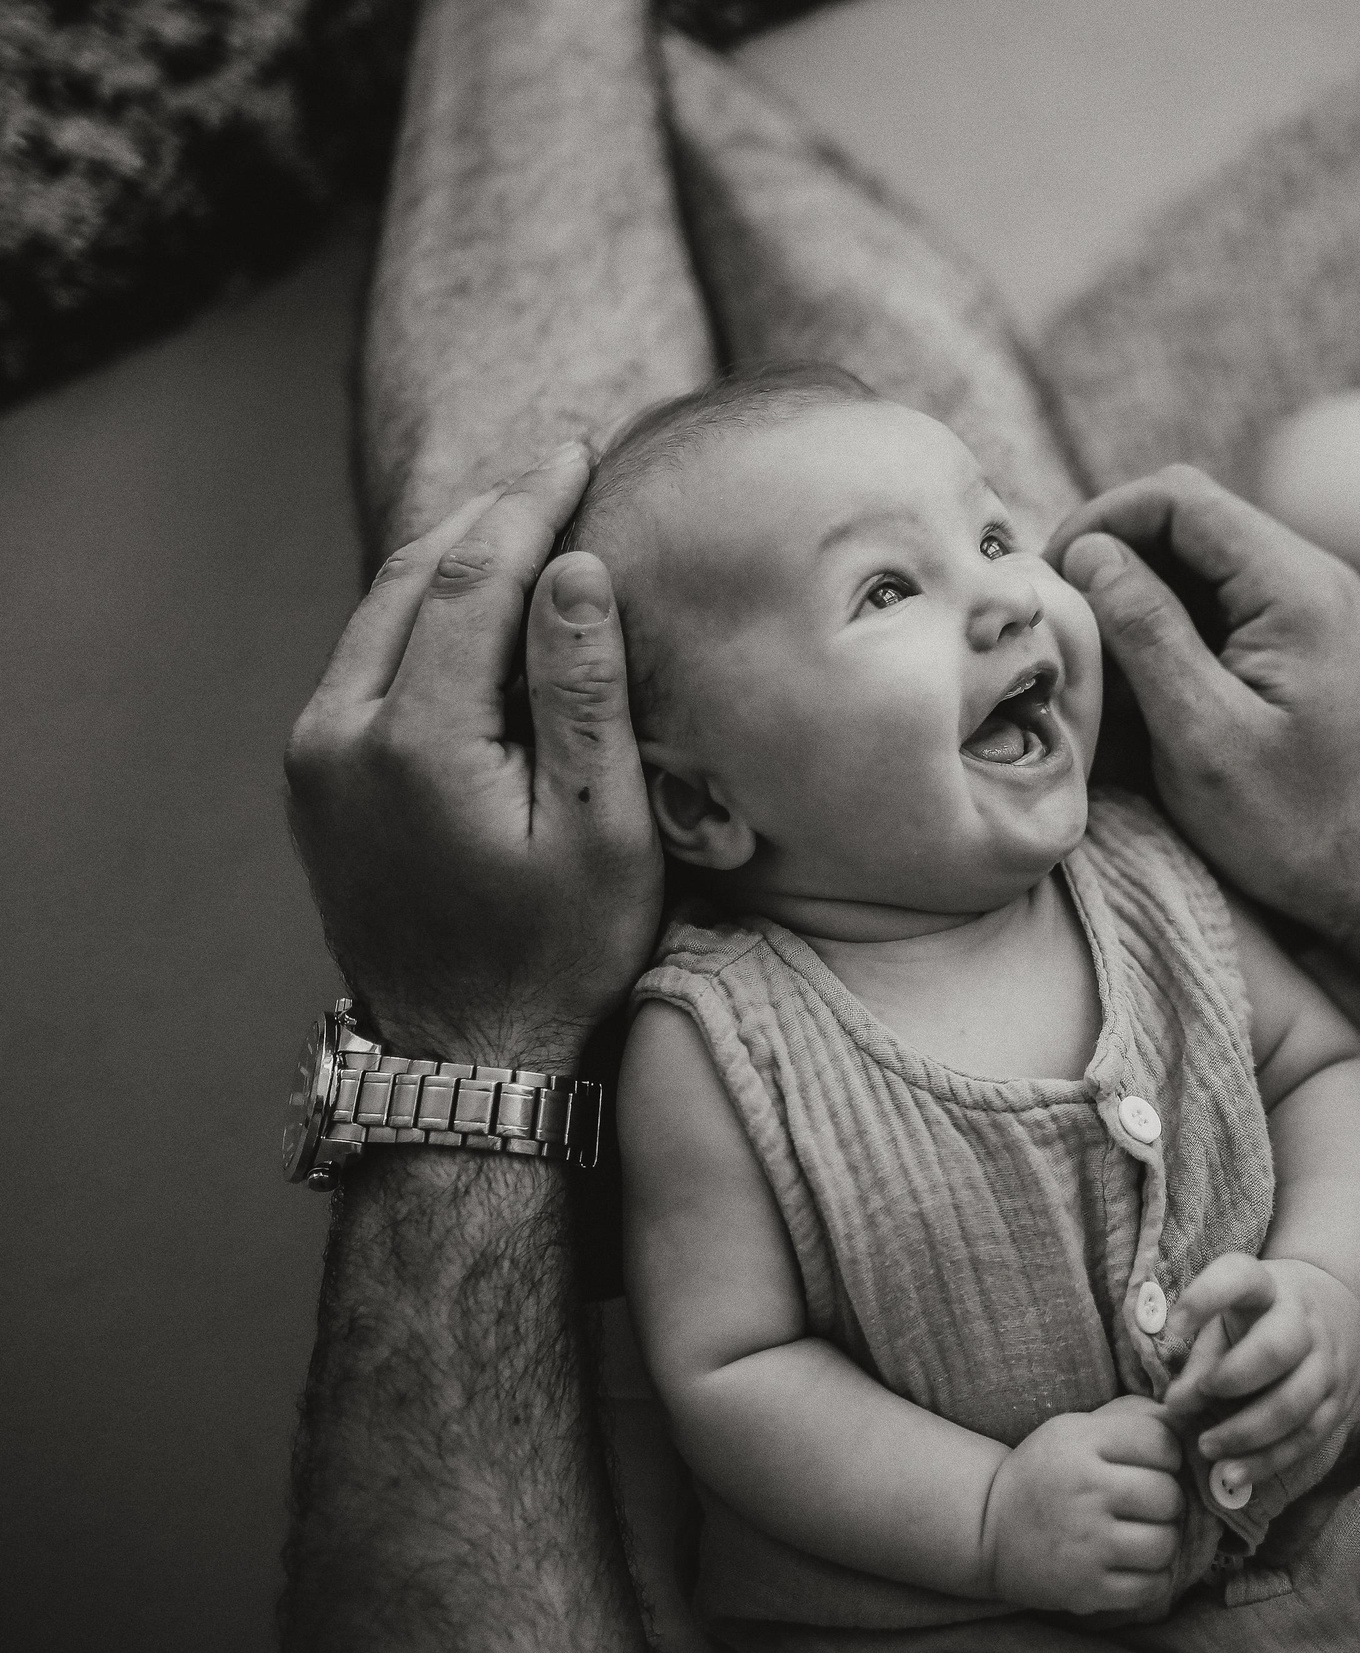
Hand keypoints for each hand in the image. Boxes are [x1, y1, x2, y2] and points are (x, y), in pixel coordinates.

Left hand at [284, 443, 659, 1072]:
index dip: (530, 502)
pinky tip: (474, 605)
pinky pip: (365, 659)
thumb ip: (582, 692)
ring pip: (377, 611)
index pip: (471, 576)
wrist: (466, 1054)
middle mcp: (340, 734)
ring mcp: (315, 757)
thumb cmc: (560, 952)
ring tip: (523, 517)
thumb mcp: (603, 828)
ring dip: (450, 555)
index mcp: (416, 741)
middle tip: (558, 466)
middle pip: (410, 575)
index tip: (580, 450)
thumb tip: (574, 568)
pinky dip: (420, 610)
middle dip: (488, 512)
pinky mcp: (315, 778)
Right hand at [981, 1394, 1185, 1614]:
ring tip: (1143, 1535)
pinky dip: (1154, 1578)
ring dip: (1163, 1541)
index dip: (1169, 1455)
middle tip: (1149, 1505)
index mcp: (1081, 1443)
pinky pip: (1151, 1587)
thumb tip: (1188, 1420)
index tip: (1152, 1465)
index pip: (1162, 1442)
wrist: (988, 1530)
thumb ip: (1131, 1420)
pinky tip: (1136, 1564)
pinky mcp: (1086, 1588)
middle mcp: (1085, 1491)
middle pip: (1168, 1496)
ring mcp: (1086, 1544)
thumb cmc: (1047, 1474)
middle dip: (1167, 1501)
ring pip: (1164, 1543)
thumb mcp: (1076, 1429)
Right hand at [1045, 467, 1359, 936]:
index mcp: (1296, 589)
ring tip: (1099, 655)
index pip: (1180, 498)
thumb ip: (1147, 633)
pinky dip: (1173, 619)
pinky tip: (1143, 675)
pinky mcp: (1304, 635)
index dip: (1103, 523)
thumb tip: (1090, 552)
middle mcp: (1314, 577)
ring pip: (1202, 555)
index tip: (1056, 582)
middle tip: (1068, 621)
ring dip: (1142, 590)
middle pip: (1191, 517)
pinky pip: (1224, 596)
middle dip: (1117, 555)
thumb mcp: (1202, 735)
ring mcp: (1314, 603)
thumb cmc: (1291, 825)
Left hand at [1161, 1254, 1359, 1491]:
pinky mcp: (1340, 1401)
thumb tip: (1174, 1407)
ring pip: (1294, 1404)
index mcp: (1268, 1288)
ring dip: (1246, 1433)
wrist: (1341, 1310)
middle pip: (1277, 1349)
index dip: (1205, 1298)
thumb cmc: (1264, 1317)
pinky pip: (1306, 1439)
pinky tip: (1233, 1475)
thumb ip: (1199, 1360)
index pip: (1240, 1278)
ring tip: (1207, 1447)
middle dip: (1233, 1379)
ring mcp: (1328, 1363)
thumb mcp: (1229, 1318)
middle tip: (1202, 1396)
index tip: (1175, 1325)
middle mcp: (1305, 1321)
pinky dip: (1267, 1462)